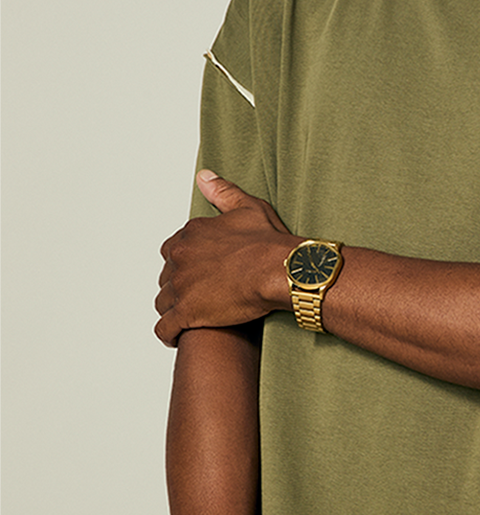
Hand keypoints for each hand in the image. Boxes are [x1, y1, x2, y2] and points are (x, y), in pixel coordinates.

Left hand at [155, 172, 296, 345]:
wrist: (281, 269)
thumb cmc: (270, 242)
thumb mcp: (247, 207)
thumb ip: (222, 192)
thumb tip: (204, 177)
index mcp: (190, 235)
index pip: (172, 251)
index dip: (185, 264)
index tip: (200, 273)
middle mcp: (180, 258)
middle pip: (166, 277)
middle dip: (178, 287)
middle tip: (198, 297)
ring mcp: (181, 286)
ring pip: (163, 302)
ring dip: (173, 310)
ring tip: (188, 318)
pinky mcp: (187, 312)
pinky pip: (164, 328)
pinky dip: (168, 334)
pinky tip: (177, 337)